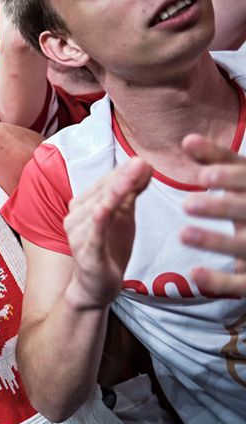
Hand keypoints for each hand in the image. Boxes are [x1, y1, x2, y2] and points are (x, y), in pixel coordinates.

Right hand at [63, 158, 151, 307]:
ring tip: (130, 180)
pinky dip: (98, 222)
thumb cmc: (109, 248)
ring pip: (96, 211)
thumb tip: (144, 164)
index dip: (123, 172)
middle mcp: (76, 217)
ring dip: (113, 194)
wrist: (96, 287)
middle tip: (140, 163)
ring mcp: (79, 236)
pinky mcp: (86, 254)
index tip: (143, 161)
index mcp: (84, 206)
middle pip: (101, 194)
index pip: (105, 184)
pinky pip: (93, 236)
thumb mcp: (124, 217)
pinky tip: (103, 209)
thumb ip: (131, 192)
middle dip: (121, 178)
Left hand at [180, 134, 245, 294]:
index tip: (204, 175)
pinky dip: (221, 280)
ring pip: (245, 246)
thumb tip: (187, 140)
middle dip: (223, 208)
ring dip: (216, 241)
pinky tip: (195, 273)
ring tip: (183, 235)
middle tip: (188, 205)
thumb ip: (217, 161)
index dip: (232, 178)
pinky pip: (242, 283)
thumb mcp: (242, 180)